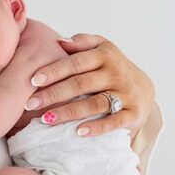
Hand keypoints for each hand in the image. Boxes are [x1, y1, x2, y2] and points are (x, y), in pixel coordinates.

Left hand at [27, 34, 154, 137]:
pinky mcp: (134, 113)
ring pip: (94, 103)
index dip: (54, 71)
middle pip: (81, 84)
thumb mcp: (101, 47)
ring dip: (69, 112)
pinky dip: (97, 127)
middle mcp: (116, 73)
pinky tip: (79, 132)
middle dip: (53, 94)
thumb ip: (82, 42)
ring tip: (46, 119)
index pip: (75, 62)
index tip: (33, 80)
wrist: (144, 87)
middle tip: (30, 104)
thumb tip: (60, 42)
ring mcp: (126, 93)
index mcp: (105, 54)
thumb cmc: (112, 67)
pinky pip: (114, 121)